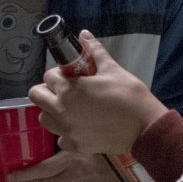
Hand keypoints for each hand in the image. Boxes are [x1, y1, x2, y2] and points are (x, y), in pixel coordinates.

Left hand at [29, 30, 166, 156]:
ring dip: (53, 111)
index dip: (59, 73)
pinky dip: (66, 133)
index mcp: (68, 90)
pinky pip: (60, 139)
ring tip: (70, 108)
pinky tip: (80, 126)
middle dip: (49, 90)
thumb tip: (84, 35)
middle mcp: (61, 111)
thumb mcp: (112, 69)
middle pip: (37, 96)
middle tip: (66, 90)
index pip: (48, 76)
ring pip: (45, 119)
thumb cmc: (129, 95)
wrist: (145, 127)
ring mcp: (67, 131)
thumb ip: (94, 51)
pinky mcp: (75, 147)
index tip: (70, 76)